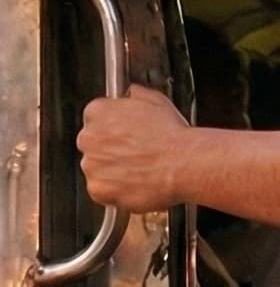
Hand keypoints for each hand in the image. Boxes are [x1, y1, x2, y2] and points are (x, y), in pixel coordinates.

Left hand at [80, 86, 190, 211]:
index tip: (126, 134)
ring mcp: (91, 164)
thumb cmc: (173, 135)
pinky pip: (102, 191)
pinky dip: (116, 191)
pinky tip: (137, 184)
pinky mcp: (98, 189)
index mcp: (98, 112)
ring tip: (141, 171)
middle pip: (93, 144)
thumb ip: (136, 95)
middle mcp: (88, 137)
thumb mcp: (156, 100)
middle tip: (136, 154)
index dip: (114, 128)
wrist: (184, 165)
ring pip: (97, 169)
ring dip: (113, 171)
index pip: (96, 119)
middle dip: (110, 150)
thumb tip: (132, 94)